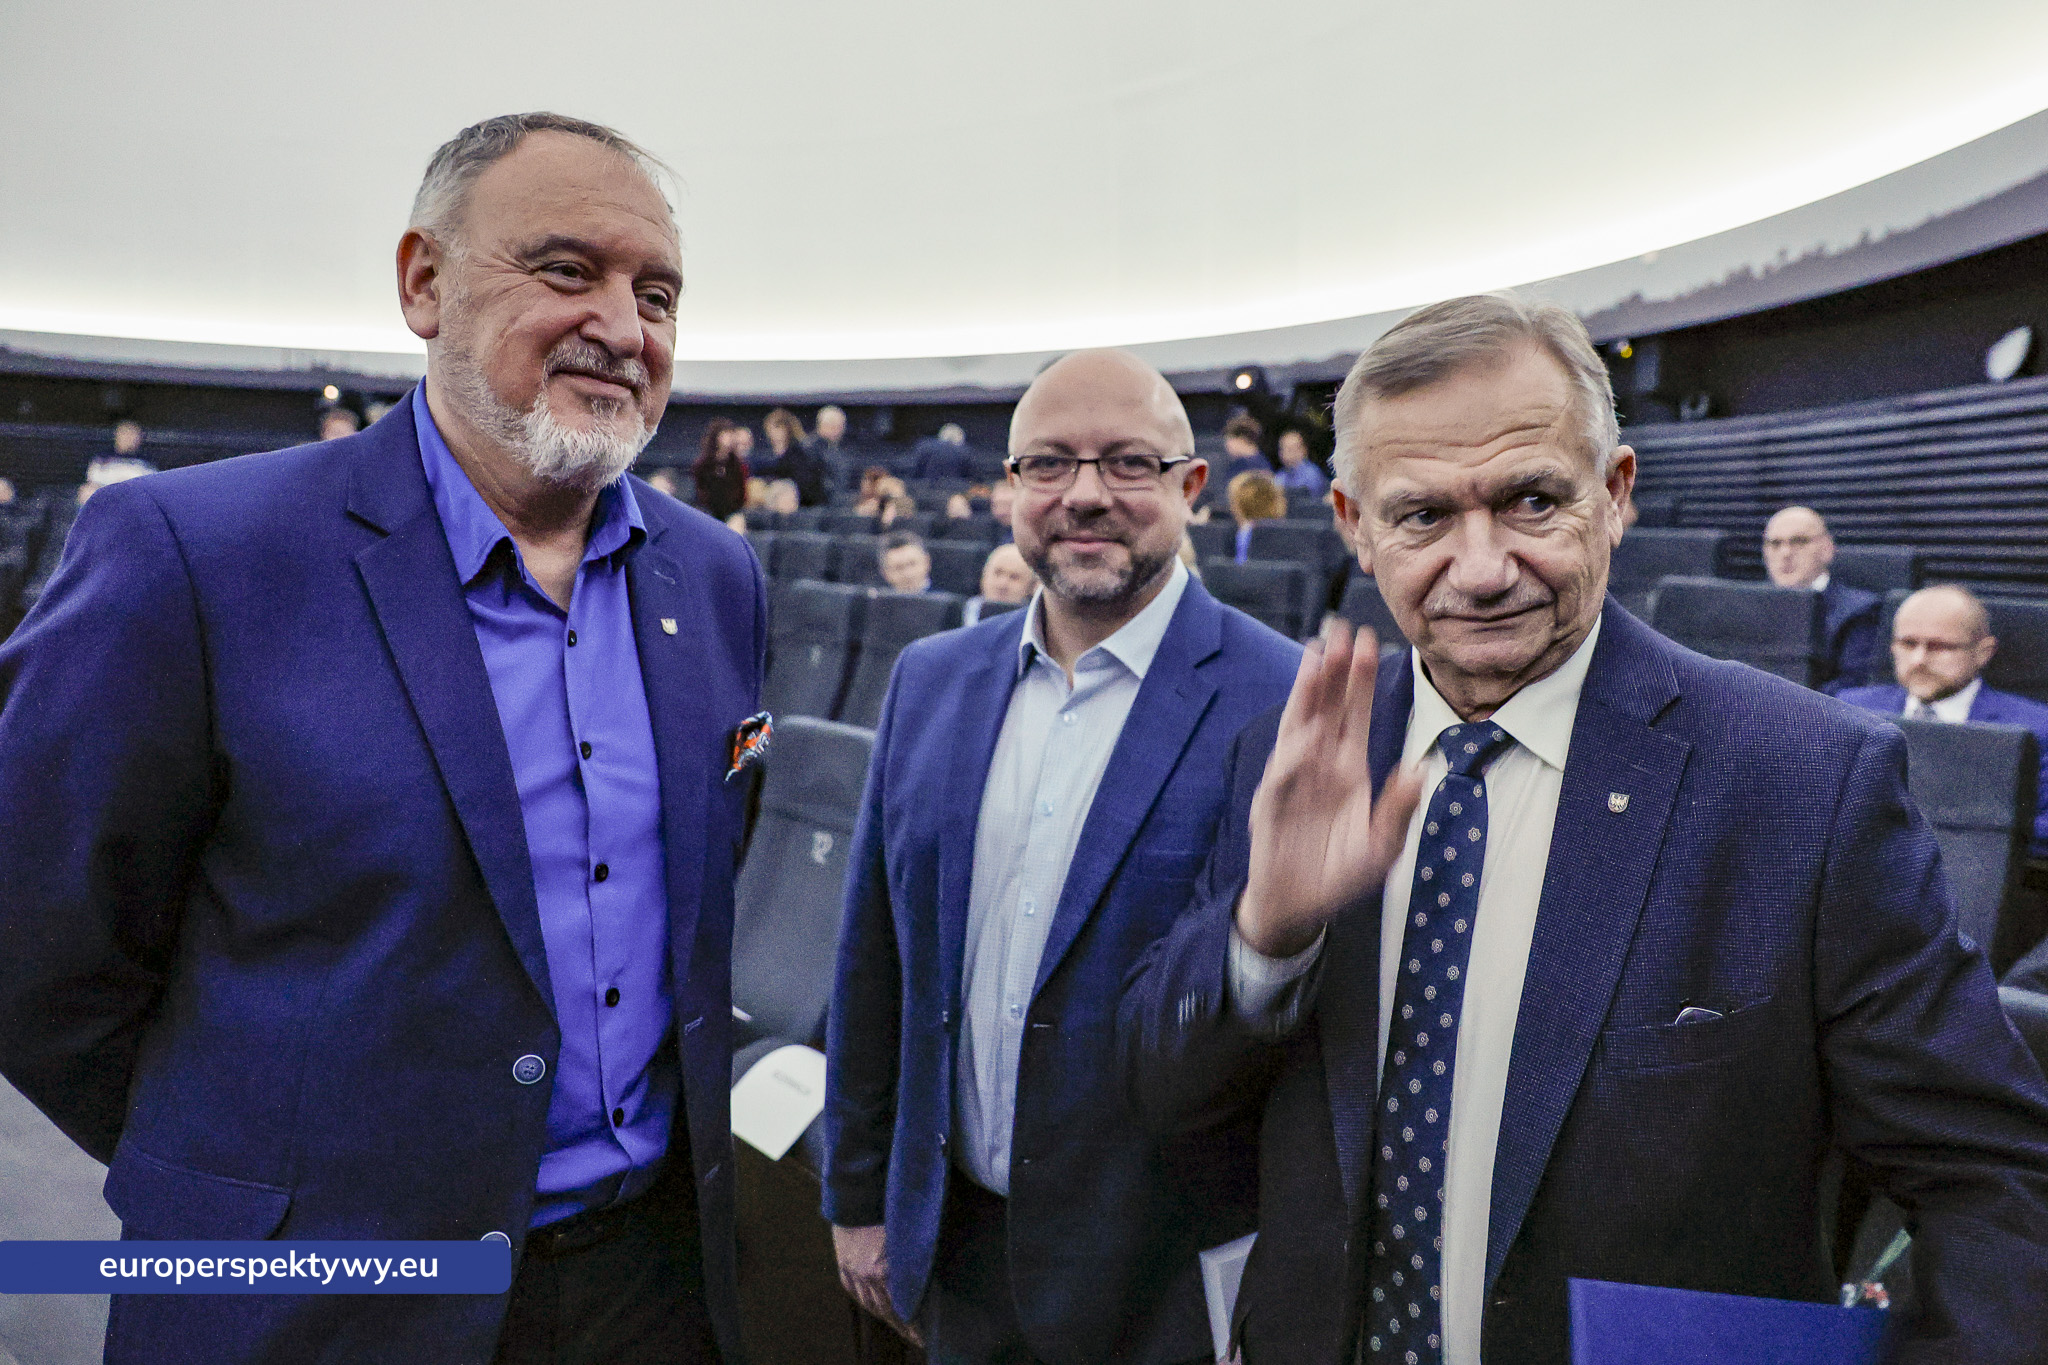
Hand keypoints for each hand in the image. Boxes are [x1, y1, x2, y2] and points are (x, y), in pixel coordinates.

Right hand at [832, 1222, 922, 1346]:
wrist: (855, 1197)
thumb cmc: (885, 1210)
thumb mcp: (905, 1236)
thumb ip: (912, 1258)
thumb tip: (925, 1277)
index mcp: (885, 1269)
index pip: (903, 1306)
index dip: (913, 1323)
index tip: (923, 1335)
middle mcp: (868, 1276)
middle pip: (888, 1310)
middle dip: (903, 1326)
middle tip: (916, 1338)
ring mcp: (853, 1273)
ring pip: (872, 1305)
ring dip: (886, 1319)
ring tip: (899, 1329)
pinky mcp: (844, 1267)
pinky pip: (856, 1294)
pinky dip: (868, 1304)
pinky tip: (876, 1310)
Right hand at [1238, 620, 1423, 957]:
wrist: (1297, 906)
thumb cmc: (1339, 875)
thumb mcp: (1381, 846)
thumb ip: (1399, 809)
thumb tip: (1419, 769)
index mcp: (1346, 768)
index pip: (1354, 713)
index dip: (1360, 679)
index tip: (1369, 642)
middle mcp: (1318, 765)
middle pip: (1326, 707)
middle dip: (1333, 669)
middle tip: (1341, 629)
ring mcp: (1292, 780)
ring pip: (1300, 726)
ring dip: (1308, 692)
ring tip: (1316, 657)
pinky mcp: (1271, 804)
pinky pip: (1284, 775)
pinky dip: (1295, 755)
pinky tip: (1310, 734)